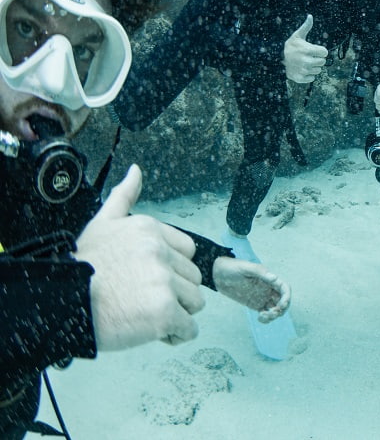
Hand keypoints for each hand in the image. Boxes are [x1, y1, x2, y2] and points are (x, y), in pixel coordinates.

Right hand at [76, 165, 205, 350]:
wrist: (59, 304)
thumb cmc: (79, 268)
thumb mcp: (101, 224)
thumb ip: (124, 196)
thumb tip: (136, 171)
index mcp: (151, 230)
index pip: (187, 252)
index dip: (171, 270)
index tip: (147, 280)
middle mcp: (161, 252)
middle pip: (192, 279)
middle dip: (173, 293)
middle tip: (141, 301)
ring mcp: (165, 282)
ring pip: (194, 302)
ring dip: (176, 314)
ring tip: (144, 315)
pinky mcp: (164, 311)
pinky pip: (188, 328)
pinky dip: (175, 335)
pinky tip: (152, 332)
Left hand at [212, 257, 291, 323]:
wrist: (218, 274)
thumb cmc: (232, 267)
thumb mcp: (246, 268)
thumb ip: (260, 272)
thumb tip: (275, 278)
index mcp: (268, 278)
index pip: (284, 288)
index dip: (287, 297)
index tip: (281, 306)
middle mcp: (268, 288)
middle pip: (282, 300)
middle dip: (281, 309)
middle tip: (271, 313)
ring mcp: (262, 297)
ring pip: (275, 308)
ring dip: (274, 315)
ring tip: (262, 316)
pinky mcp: (254, 304)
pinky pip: (265, 313)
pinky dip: (266, 318)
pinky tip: (259, 318)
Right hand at [283, 14, 327, 83]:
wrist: (276, 60)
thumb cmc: (290, 47)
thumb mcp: (297, 36)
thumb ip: (306, 27)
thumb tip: (310, 16)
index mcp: (307, 50)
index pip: (325, 52)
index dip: (321, 50)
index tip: (315, 50)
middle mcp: (306, 61)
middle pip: (323, 62)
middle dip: (318, 59)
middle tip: (310, 57)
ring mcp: (303, 71)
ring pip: (318, 70)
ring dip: (314, 67)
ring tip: (305, 63)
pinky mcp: (300, 78)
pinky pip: (312, 78)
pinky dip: (309, 75)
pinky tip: (303, 69)